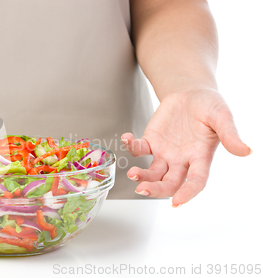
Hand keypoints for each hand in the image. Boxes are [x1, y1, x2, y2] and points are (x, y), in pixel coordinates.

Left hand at [121, 89, 250, 206]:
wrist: (191, 93)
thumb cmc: (209, 106)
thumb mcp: (222, 117)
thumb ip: (230, 135)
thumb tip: (246, 151)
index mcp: (200, 158)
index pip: (195, 182)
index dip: (187, 193)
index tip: (176, 203)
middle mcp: (181, 160)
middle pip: (169, 182)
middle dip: (156, 189)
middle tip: (143, 190)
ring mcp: (164, 153)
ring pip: (152, 172)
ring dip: (141, 175)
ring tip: (132, 173)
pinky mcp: (151, 141)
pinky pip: (139, 149)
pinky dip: (131, 146)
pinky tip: (126, 139)